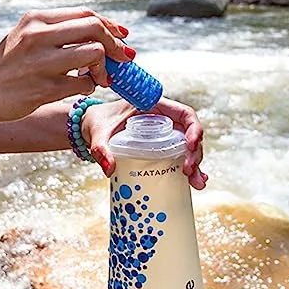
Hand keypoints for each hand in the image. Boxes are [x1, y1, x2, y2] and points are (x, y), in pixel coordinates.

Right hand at [0, 7, 132, 121]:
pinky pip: (84, 84)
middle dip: (115, 44)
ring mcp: (42, 62)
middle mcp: (39, 36)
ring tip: (98, 77)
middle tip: (122, 57)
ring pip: (94, 53)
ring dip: (103, 68)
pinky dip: (89, 87)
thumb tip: (99, 32)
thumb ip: (56, 32)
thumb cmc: (4, 67)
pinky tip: (79, 88)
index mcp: (36, 19)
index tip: (121, 36)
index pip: (85, 14)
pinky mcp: (45, 88)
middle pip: (95, 28)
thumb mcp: (25, 36)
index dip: (110, 25)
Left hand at [83, 96, 207, 189]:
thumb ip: (101, 148)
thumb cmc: (98, 122)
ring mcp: (165, 134)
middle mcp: (165, 119)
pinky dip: (189, 169)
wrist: (91, 127)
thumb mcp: (98, 133)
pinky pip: (179, 157)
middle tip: (188, 171)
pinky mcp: (161, 148)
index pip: (184, 113)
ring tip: (196, 183)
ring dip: (195, 164)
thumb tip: (109, 169)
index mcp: (155, 106)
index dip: (193, 128)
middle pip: (190, 133)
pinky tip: (195, 183)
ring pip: (188, 147)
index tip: (190, 145)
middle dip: (194, 153)